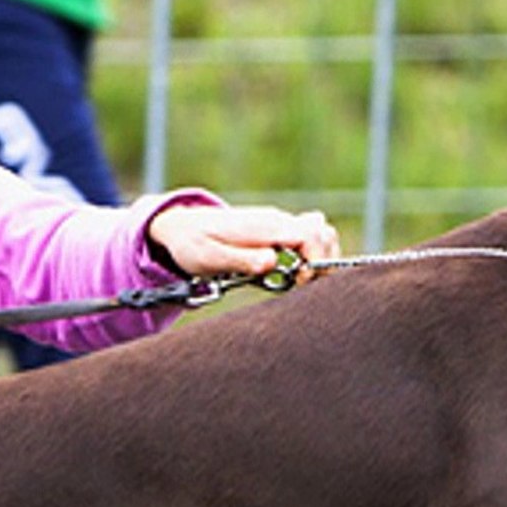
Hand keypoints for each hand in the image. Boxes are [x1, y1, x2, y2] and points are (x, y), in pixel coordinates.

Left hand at [147, 204, 341, 280]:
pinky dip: (314, 254)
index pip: (310, 235)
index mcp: (264, 226)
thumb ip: (242, 260)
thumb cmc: (193, 244)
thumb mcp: (209, 258)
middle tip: (302, 285)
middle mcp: (277, 220)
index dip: (315, 262)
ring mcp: (279, 224)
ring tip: (301, 280)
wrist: (181, 226)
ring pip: (322, 232)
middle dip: (324, 262)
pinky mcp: (278, 231)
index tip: (301, 283)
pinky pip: (310, 236)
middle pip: (324, 232)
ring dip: (322, 258)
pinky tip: (298, 272)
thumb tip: (272, 261)